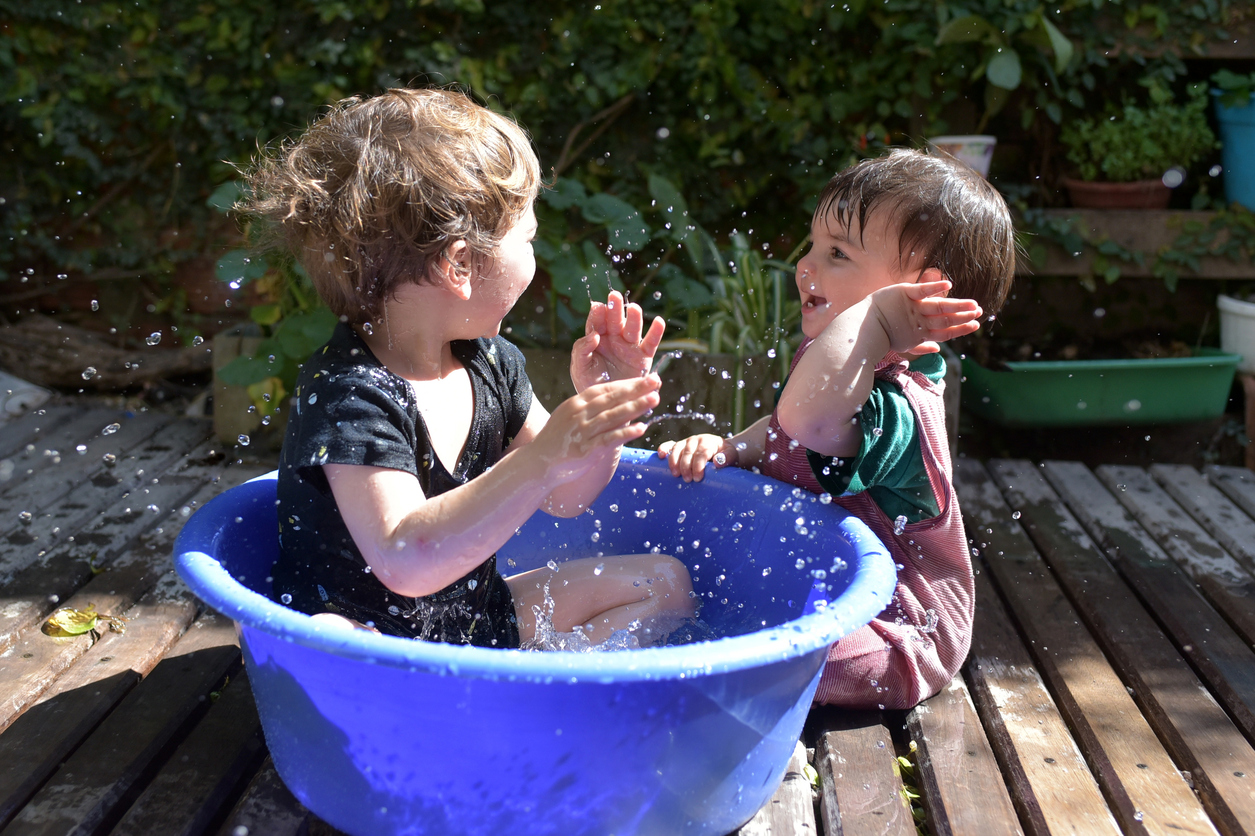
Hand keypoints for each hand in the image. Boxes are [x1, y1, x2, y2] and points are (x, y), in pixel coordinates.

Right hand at [531, 375, 660, 483]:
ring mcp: (582, 431)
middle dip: (636, 389)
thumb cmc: (558, 440)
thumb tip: (617, 402)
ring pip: (613, 416)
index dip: (627, 384)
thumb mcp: (571, 417)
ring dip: (635, 407)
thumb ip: (592, 409)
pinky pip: (608, 439)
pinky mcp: (585, 449)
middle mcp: (579, 414)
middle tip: (656, 382)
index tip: (646, 379)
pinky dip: (625, 433)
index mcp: (577, 403)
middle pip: (612, 399)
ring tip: (654, 399)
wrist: (538, 463)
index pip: (606, 389)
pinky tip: (641, 428)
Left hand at [571, 290, 665, 391]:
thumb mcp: (579, 366)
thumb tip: (593, 335)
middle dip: (615, 308)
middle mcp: (614, 338)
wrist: (605, 404)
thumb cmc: (589, 382)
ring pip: (633, 328)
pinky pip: (651, 343)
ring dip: (634, 317)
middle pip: (615, 320)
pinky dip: (656, 332)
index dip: (597, 314)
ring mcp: (629, 346)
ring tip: (634, 309)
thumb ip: (582, 349)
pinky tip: (659, 321)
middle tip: (614, 296)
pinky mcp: (643, 357)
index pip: (597, 321)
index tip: (598, 307)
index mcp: (596, 338)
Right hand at [657, 434, 733, 482]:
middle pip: (688, 451)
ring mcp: (686, 442)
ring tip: (676, 475)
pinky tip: (661, 456)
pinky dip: (664, 449)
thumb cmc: (725, 455)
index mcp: (709, 441)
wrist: (721, 450)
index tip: (698, 478)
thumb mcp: (731, 455)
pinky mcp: (679, 445)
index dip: (699, 465)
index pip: (702, 452)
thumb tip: (718, 462)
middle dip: (686, 466)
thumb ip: (727, 458)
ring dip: (674, 462)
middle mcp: (696, 440)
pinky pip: (669, 445)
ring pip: (677, 449)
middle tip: (687, 480)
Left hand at [869, 272, 981, 355]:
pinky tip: (948, 285)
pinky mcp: (904, 293)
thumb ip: (921, 346)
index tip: (975, 326)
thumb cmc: (881, 336)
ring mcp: (912, 308)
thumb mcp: (903, 345)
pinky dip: (934, 287)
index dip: (960, 329)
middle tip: (979, 313)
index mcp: (920, 334)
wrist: (860, 330)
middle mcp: (919, 322)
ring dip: (957, 306)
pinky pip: (921, 290)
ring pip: (939, 307)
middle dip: (963, 317)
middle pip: (945, 321)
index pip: (945, 333)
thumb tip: (938, 348)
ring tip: (973, 304)